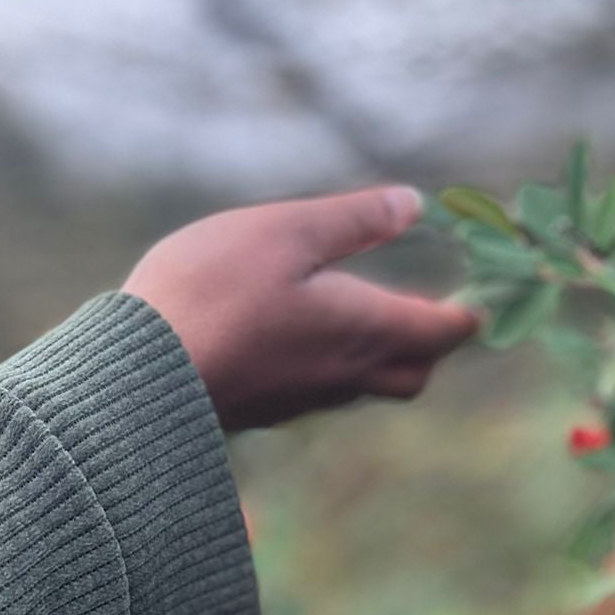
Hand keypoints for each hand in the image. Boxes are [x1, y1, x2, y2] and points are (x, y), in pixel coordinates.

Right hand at [123, 186, 480, 431]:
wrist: (134, 378)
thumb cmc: (211, 295)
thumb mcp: (285, 232)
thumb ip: (353, 220)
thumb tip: (415, 204)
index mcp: (364, 330)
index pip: (443, 332)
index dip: (469, 312)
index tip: (480, 292)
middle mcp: (344, 375)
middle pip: (412, 373)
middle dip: (430, 343)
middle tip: (428, 304)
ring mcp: (301, 400)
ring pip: (365, 385)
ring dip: (380, 353)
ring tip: (366, 311)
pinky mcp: (263, 411)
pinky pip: (320, 391)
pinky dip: (332, 363)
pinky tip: (301, 335)